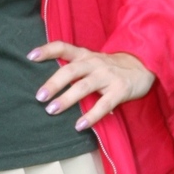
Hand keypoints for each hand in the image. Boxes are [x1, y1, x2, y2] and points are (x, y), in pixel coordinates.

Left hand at [28, 42, 155, 130]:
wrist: (143, 65)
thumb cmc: (111, 68)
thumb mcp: (92, 62)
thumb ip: (74, 68)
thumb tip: (47, 85)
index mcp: (85, 56)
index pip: (64, 47)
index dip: (47, 50)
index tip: (30, 56)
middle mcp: (94, 63)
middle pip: (70, 71)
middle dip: (53, 83)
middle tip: (39, 97)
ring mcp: (108, 76)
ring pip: (84, 87)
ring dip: (67, 99)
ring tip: (51, 110)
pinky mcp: (120, 89)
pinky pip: (104, 104)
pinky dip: (91, 116)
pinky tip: (79, 125)